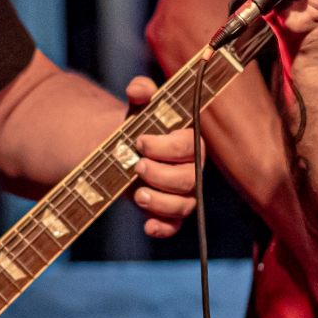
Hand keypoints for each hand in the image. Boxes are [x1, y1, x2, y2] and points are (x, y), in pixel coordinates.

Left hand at [124, 75, 198, 237]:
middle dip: (161, 175)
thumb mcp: (138, 108)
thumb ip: (141, 92)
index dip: (167, 146)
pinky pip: (174, 226)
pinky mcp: (169, 212)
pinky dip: (162, 228)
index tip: (140, 140)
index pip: (189, 146)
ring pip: (184, 205)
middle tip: (137, 165)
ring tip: (137, 194)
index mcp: (189, 142)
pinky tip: (147, 225)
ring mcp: (183, 193)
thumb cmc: (138, 127)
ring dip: (160, 202)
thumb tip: (139, 89)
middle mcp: (192, 169)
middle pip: (189, 179)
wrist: (125, 152)